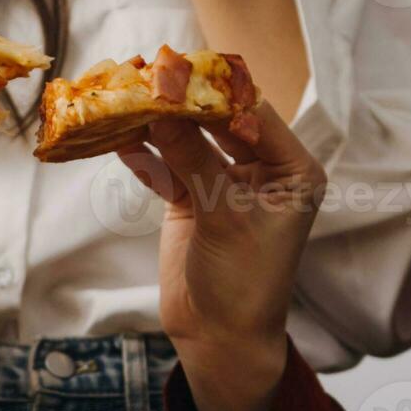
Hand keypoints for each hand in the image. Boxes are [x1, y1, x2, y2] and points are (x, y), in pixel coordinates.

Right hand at [118, 104, 325, 410]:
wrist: (221, 339)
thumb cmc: (245, 281)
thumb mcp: (224, 215)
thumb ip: (193, 159)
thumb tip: (161, 108)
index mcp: (293, 171)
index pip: (254, 114)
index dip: (215, 92)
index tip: (176, 71)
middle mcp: (264, 171)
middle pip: (217, 122)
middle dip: (181, 103)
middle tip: (143, 77)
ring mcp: (225, 185)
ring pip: (188, 141)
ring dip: (156, 124)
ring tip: (123, 98)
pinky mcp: (193, 201)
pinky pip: (166, 166)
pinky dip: (143, 153)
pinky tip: (116, 135)